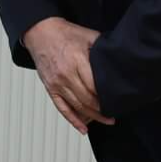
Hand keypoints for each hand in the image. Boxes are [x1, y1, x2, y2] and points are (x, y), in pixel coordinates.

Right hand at [21, 17, 112, 134]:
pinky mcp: (50, 88)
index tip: (118, 100)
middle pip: (87, 99)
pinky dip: (73, 120)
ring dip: (93, 117)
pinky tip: (83, 128)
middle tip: (115, 113)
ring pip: (77, 106)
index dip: (107, 96)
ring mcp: (57, 83)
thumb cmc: (65, 34)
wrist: (40, 33)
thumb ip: (102, 50)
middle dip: (103, 109)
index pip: (95, 85)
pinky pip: (62, 108)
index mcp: (77, 61)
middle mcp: (66, 75)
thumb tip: (119, 61)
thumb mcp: (89, 36)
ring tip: (106, 120)